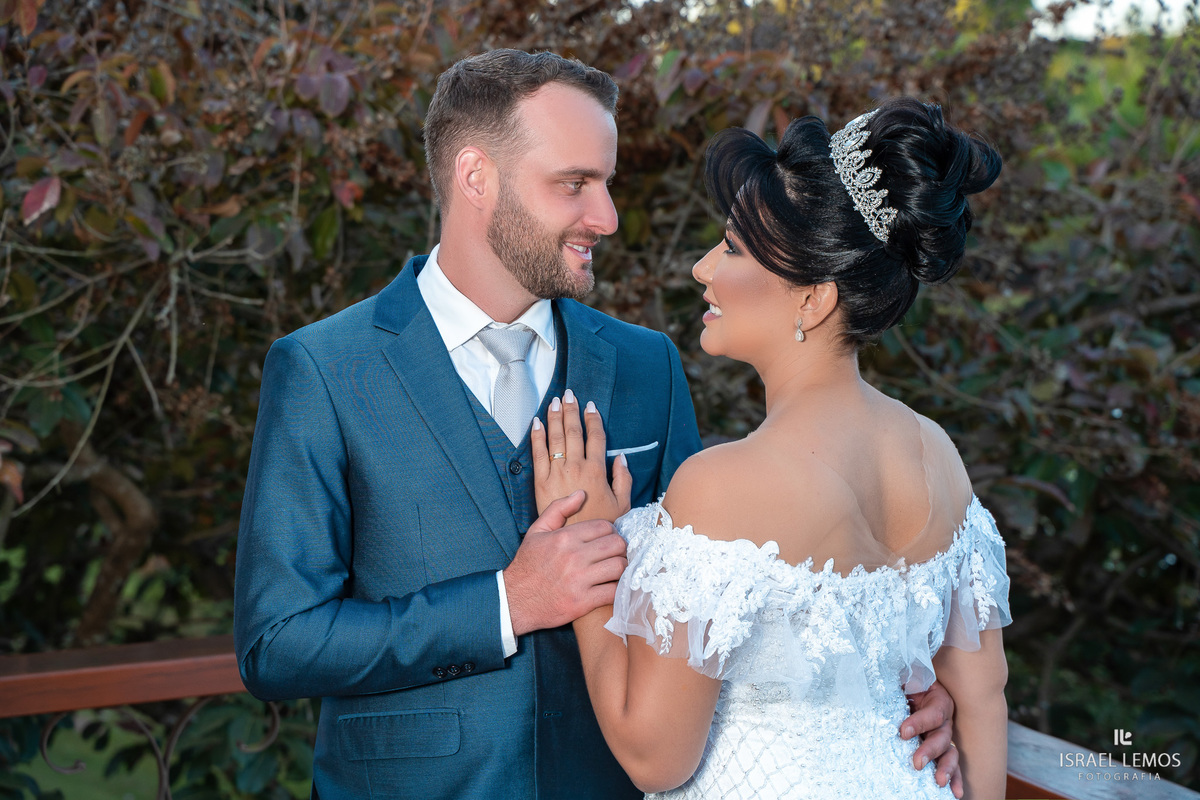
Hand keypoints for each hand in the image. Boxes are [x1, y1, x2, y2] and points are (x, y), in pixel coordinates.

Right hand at [503, 490, 628, 635]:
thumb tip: (581, 493)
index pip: (605, 526)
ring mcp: (579, 580)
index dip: (610, 531)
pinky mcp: (582, 602)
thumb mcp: (537, 531)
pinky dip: (618, 589)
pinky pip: (613, 592)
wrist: (514, 601)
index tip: (607, 539)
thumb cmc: (527, 565)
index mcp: (565, 537)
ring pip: (619, 567)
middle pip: (617, 544)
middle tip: (615, 554)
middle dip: (620, 548)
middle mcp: (574, 556)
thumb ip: (559, 508)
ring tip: (616, 570)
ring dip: (622, 568)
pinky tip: (611, 587)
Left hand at [531, 388, 631, 523]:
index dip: (593, 420)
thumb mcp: (622, 505)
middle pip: (574, 432)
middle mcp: (576, 468)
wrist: (574, 543)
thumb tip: (621, 458)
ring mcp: (557, 474)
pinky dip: (537, 437)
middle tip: (569, 394)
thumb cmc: (600, 525)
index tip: (591, 406)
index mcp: (597, 471)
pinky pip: (538, 454)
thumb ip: (624, 479)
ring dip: (555, 417)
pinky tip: (537, 423)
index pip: (596, 438)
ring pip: (556, 438)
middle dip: (572, 411)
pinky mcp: (541, 483)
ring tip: (555, 402)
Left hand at [902, 681, 962, 797]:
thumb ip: (897, 676)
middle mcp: (944, 720)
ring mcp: (943, 736)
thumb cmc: (904, 682)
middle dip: (929, 751)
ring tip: (939, 782)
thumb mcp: (901, 675)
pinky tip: (954, 792)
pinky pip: (951, 765)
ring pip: (950, 753)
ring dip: (945, 768)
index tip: (903, 732)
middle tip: (916, 763)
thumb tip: (882, 676)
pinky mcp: (940, 750)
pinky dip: (954, 779)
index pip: (933, 713)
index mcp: (938, 699)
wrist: (906, 688)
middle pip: (942, 736)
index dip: (920, 722)